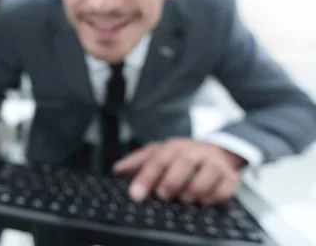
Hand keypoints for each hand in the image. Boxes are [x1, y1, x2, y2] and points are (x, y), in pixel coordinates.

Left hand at [113, 138, 245, 204]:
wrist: (217, 151)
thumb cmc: (183, 155)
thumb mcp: (159, 152)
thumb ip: (137, 160)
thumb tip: (117, 169)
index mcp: (175, 146)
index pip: (157, 160)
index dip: (145, 178)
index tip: (135, 194)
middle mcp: (195, 152)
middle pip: (183, 163)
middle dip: (171, 181)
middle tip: (162, 196)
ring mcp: (214, 164)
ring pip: (207, 175)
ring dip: (193, 191)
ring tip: (184, 198)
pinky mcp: (230, 177)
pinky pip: (225, 188)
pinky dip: (213, 197)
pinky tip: (204, 200)